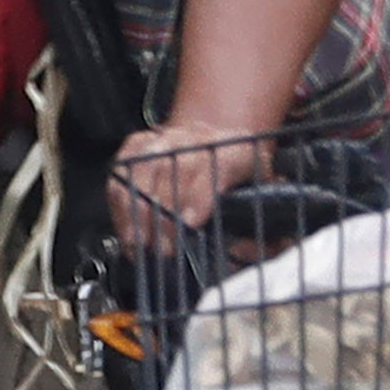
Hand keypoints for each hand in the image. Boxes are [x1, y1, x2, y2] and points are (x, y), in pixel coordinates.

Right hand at [117, 129, 256, 237]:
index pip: (224, 162)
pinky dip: (122, 202)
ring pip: (148, 163)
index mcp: (242, 151)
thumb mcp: (265, 213)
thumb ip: (268, 239)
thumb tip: (240, 252)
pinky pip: (123, 168)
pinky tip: (129, 230)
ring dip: (141, 208)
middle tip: (166, 248)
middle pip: (180, 164)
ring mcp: (169, 136)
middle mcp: (204, 137)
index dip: (204, 192)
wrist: (217, 155)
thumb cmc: (241, 192)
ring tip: (143, 243)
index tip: (190, 223)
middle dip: (168, 211)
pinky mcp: (141, 142)